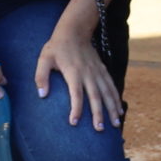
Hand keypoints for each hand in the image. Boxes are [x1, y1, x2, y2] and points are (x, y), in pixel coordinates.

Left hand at [33, 4, 121, 129]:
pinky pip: (111, 86)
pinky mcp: (102, 70)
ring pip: (107, 93)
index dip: (75, 108)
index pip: (76, 94)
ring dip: (112, 109)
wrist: (75, 30)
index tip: (74, 122)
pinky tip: (119, 110)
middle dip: (98, 114)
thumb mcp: (44, 58)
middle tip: (100, 129)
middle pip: (95, 96)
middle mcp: (88, 73)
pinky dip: (116, 98)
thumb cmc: (56, 47)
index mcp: (73, 72)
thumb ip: (41, 76)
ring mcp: (97, 72)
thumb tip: (42, 95)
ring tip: (115, 124)